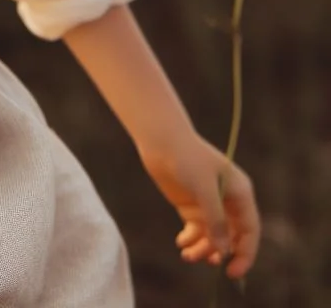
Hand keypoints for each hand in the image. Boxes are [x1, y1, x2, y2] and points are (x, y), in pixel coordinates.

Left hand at [138, 131, 259, 279]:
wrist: (160, 139)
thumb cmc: (186, 157)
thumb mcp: (204, 187)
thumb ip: (215, 219)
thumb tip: (224, 250)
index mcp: (240, 193)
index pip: (249, 230)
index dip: (245, 253)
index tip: (233, 272)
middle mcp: (227, 201)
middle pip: (232, 236)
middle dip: (221, 252)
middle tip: (208, 262)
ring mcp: (208, 203)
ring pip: (212, 236)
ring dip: (203, 248)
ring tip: (187, 255)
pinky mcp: (190, 204)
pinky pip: (196, 229)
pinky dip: (190, 239)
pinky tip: (181, 242)